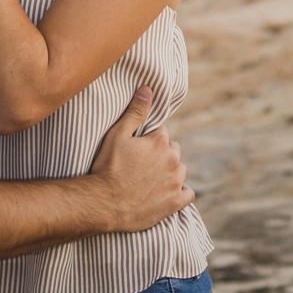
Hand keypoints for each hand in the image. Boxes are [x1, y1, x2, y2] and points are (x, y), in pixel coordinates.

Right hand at [86, 86, 191, 232]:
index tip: (137, 149)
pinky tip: (167, 193)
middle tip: (141, 164)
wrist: (104, 203)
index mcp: (160, 141)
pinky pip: (188, 194)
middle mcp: (173, 160)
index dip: (148, 140)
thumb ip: (136, 111)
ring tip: (151, 178)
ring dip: (170, 171)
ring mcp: (176, 182)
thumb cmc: (107, 167)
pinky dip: (180, 192)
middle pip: (172, 150)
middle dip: (161, 154)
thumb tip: (148, 88)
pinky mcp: (175, 202)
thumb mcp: (117, 134)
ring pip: (180, 170)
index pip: (161, 133)